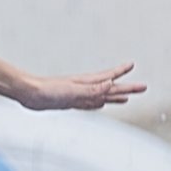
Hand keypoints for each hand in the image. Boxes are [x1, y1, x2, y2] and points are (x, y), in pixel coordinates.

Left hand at [16, 63, 144, 111]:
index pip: (109, 77)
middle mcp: (84, 88)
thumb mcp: (72, 91)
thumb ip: (91, 89)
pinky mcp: (68, 103)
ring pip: (100, 97)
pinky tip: (99, 105)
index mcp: (86, 83)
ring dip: (113, 97)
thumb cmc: (47, 90)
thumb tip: (111, 84)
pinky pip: (88, 105)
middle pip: (110, 89)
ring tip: (125, 99)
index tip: (132, 65)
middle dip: (126, 88)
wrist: (28, 93)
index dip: (121, 72)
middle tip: (142, 87)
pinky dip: (96, 105)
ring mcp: (77, 96)